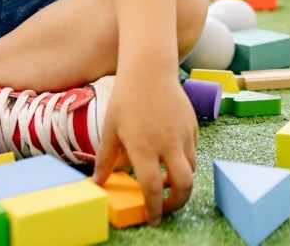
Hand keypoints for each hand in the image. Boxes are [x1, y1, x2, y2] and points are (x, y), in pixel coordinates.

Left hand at [92, 68, 197, 225]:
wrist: (150, 70)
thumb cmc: (126, 98)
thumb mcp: (110, 130)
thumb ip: (105, 160)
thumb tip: (97, 183)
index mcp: (144, 147)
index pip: (153, 187)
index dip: (154, 208)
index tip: (152, 219)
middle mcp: (167, 143)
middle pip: (184, 184)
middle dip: (178, 203)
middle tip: (166, 208)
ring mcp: (183, 134)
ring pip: (191, 169)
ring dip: (180, 181)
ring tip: (165, 179)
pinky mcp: (192, 126)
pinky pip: (193, 151)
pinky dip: (185, 161)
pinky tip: (170, 155)